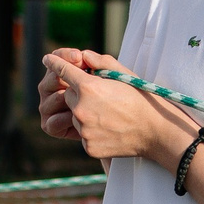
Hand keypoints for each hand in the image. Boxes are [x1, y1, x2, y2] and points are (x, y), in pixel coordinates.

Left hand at [42, 50, 190, 163]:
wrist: (155, 132)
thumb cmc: (141, 99)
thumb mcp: (124, 74)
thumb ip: (100, 62)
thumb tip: (82, 56)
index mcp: (89, 88)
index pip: (64, 71)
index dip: (55, 64)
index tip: (47, 59)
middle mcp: (81, 109)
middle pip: (68, 96)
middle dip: (79, 94)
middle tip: (102, 96)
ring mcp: (84, 130)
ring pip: (74, 116)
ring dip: (85, 114)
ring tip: (110, 115)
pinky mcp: (88, 147)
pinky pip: (83, 134)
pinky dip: (92, 131)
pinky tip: (110, 129)